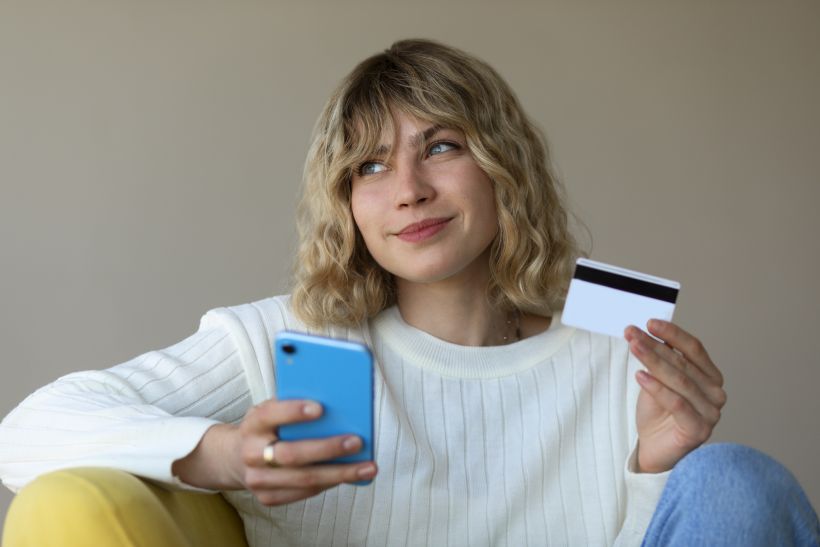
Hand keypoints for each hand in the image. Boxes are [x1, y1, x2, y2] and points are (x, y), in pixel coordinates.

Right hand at [173, 399, 376, 504]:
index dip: (294, 411)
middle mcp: (251, 453)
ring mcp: (258, 479)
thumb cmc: (265, 427)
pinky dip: (330, 483)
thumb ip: (294, 405)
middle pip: (292, 454)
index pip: (270, 415)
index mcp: (253, 424)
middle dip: (328, 448)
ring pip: (303, 479)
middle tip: (357, 441)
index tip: (321, 407)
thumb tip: (337, 405)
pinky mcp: (267, 497)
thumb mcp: (271, 410)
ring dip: (340, 473)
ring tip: (368, 467)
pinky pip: (304, 492)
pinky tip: (350, 475)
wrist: (234, 457)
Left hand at [625, 320, 726, 473]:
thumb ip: (659, 360)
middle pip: (683, 363)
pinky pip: (677, 403)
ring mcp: (711, 413)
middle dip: (654, 346)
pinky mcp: (699, 430)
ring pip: (679, 381)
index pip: (694, 349)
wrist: (653, 448)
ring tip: (633, 347)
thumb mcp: (657, 380)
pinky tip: (640, 376)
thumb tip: (647, 333)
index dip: (672, 334)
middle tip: (632, 333)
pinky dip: (657, 388)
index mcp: (710, 377)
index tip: (649, 323)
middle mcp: (716, 393)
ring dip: (653, 361)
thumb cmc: (657, 413)